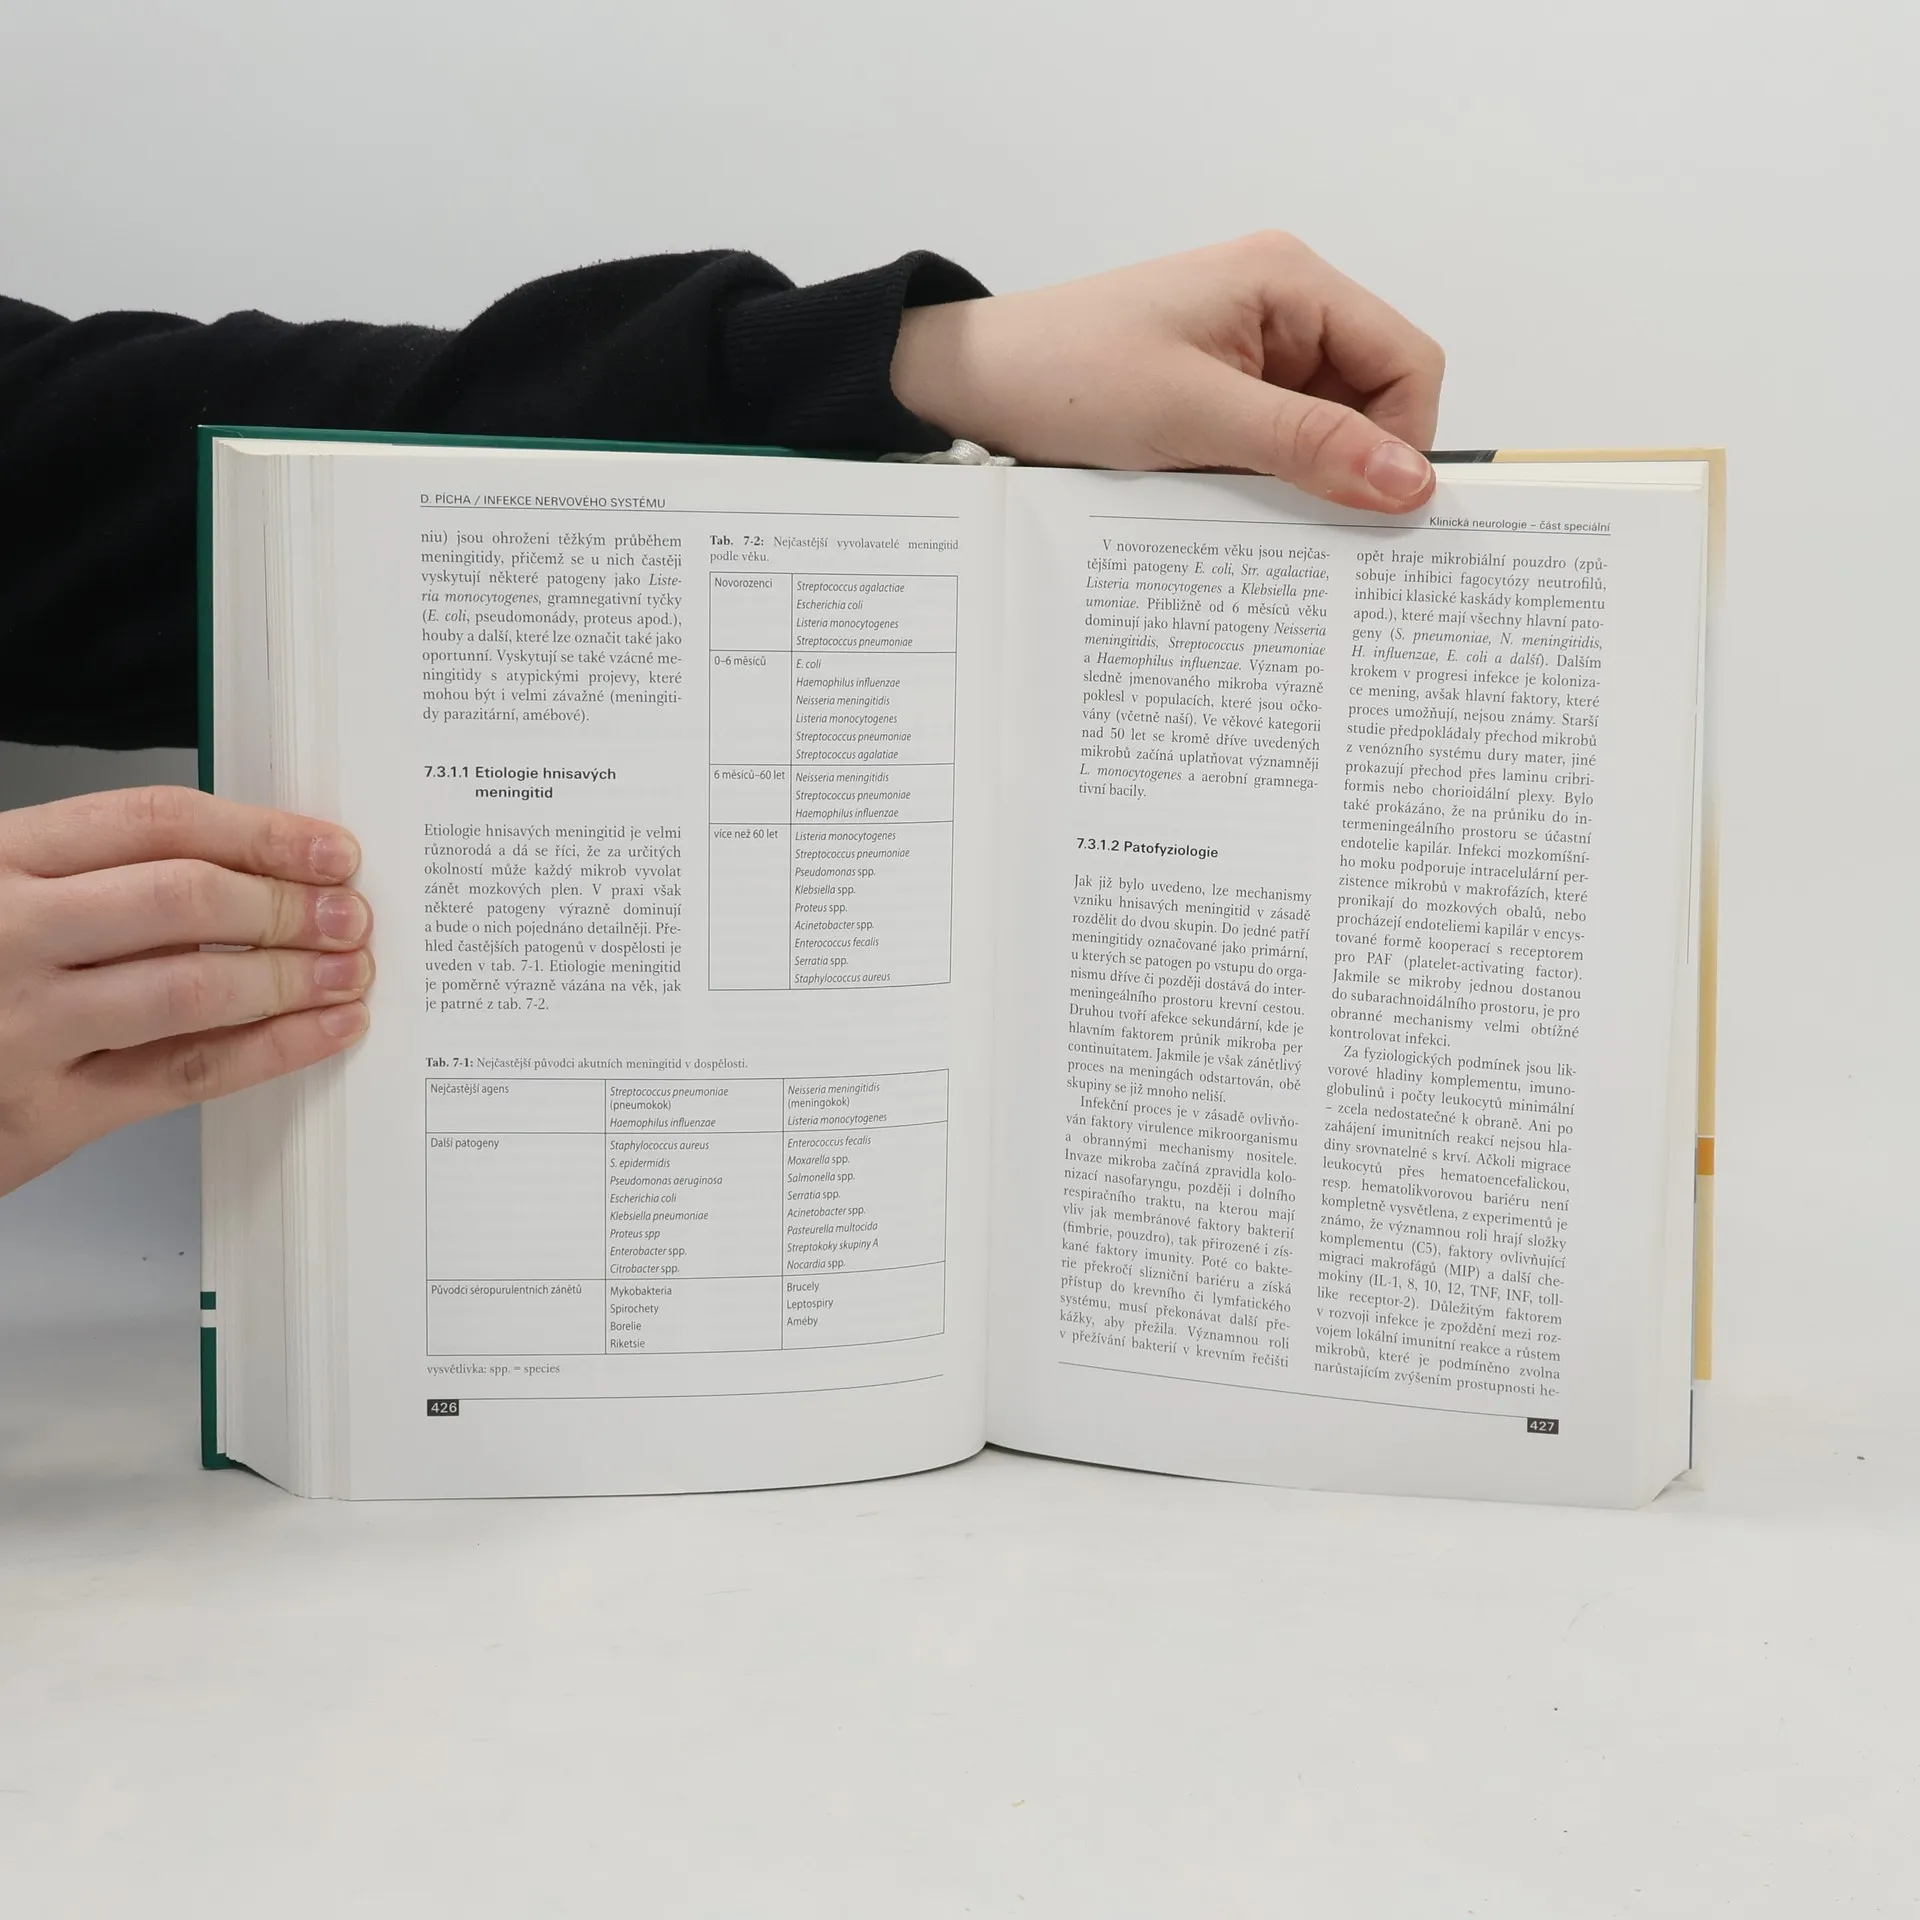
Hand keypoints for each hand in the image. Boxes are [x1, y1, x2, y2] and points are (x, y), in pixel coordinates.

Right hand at [0, 786, 371, 1196]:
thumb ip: (87, 877)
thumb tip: (238, 868)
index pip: (153, 822)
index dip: (260, 832)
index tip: (327, 847)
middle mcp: (7, 934)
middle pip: (184, 899)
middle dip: (288, 903)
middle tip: (350, 912)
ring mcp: (24, 1027)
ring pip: (194, 987)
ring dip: (292, 976)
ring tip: (349, 968)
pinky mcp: (45, 1115)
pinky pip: (186, 1075)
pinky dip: (273, 1050)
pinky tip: (322, 1031)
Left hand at [892, 231, 1444, 511]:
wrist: (973, 384)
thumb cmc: (1066, 374)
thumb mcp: (1192, 414)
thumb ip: (1306, 445)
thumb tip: (1410, 482)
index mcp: (1291, 282)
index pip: (1407, 362)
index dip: (1404, 440)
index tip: (1371, 511)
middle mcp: (1284, 311)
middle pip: (1374, 403)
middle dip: (1352, 467)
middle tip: (1311, 528)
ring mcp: (1253, 358)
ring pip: (1327, 436)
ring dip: (1304, 483)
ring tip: (1250, 514)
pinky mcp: (1220, 399)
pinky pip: (1277, 450)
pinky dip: (1267, 486)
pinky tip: (1229, 509)